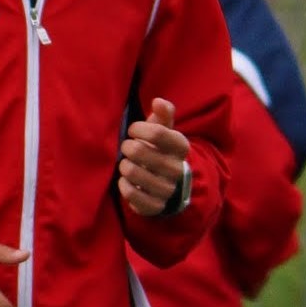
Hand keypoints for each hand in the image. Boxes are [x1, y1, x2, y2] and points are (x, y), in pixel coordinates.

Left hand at [117, 98, 189, 215]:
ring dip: (124, 167)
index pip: (158, 132)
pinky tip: (125, 181)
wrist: (174, 186)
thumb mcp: (166, 133)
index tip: (132, 130)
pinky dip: (124, 186)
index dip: (139, 129)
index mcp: (181, 147)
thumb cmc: (163, 152)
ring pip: (134, 173)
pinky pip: (133, 195)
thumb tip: (158, 101)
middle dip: (127, 147)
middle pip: (140, 151)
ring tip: (125, 164)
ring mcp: (167, 189)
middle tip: (126, 148)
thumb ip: (164, 115)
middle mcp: (177, 168)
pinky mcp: (156, 205)